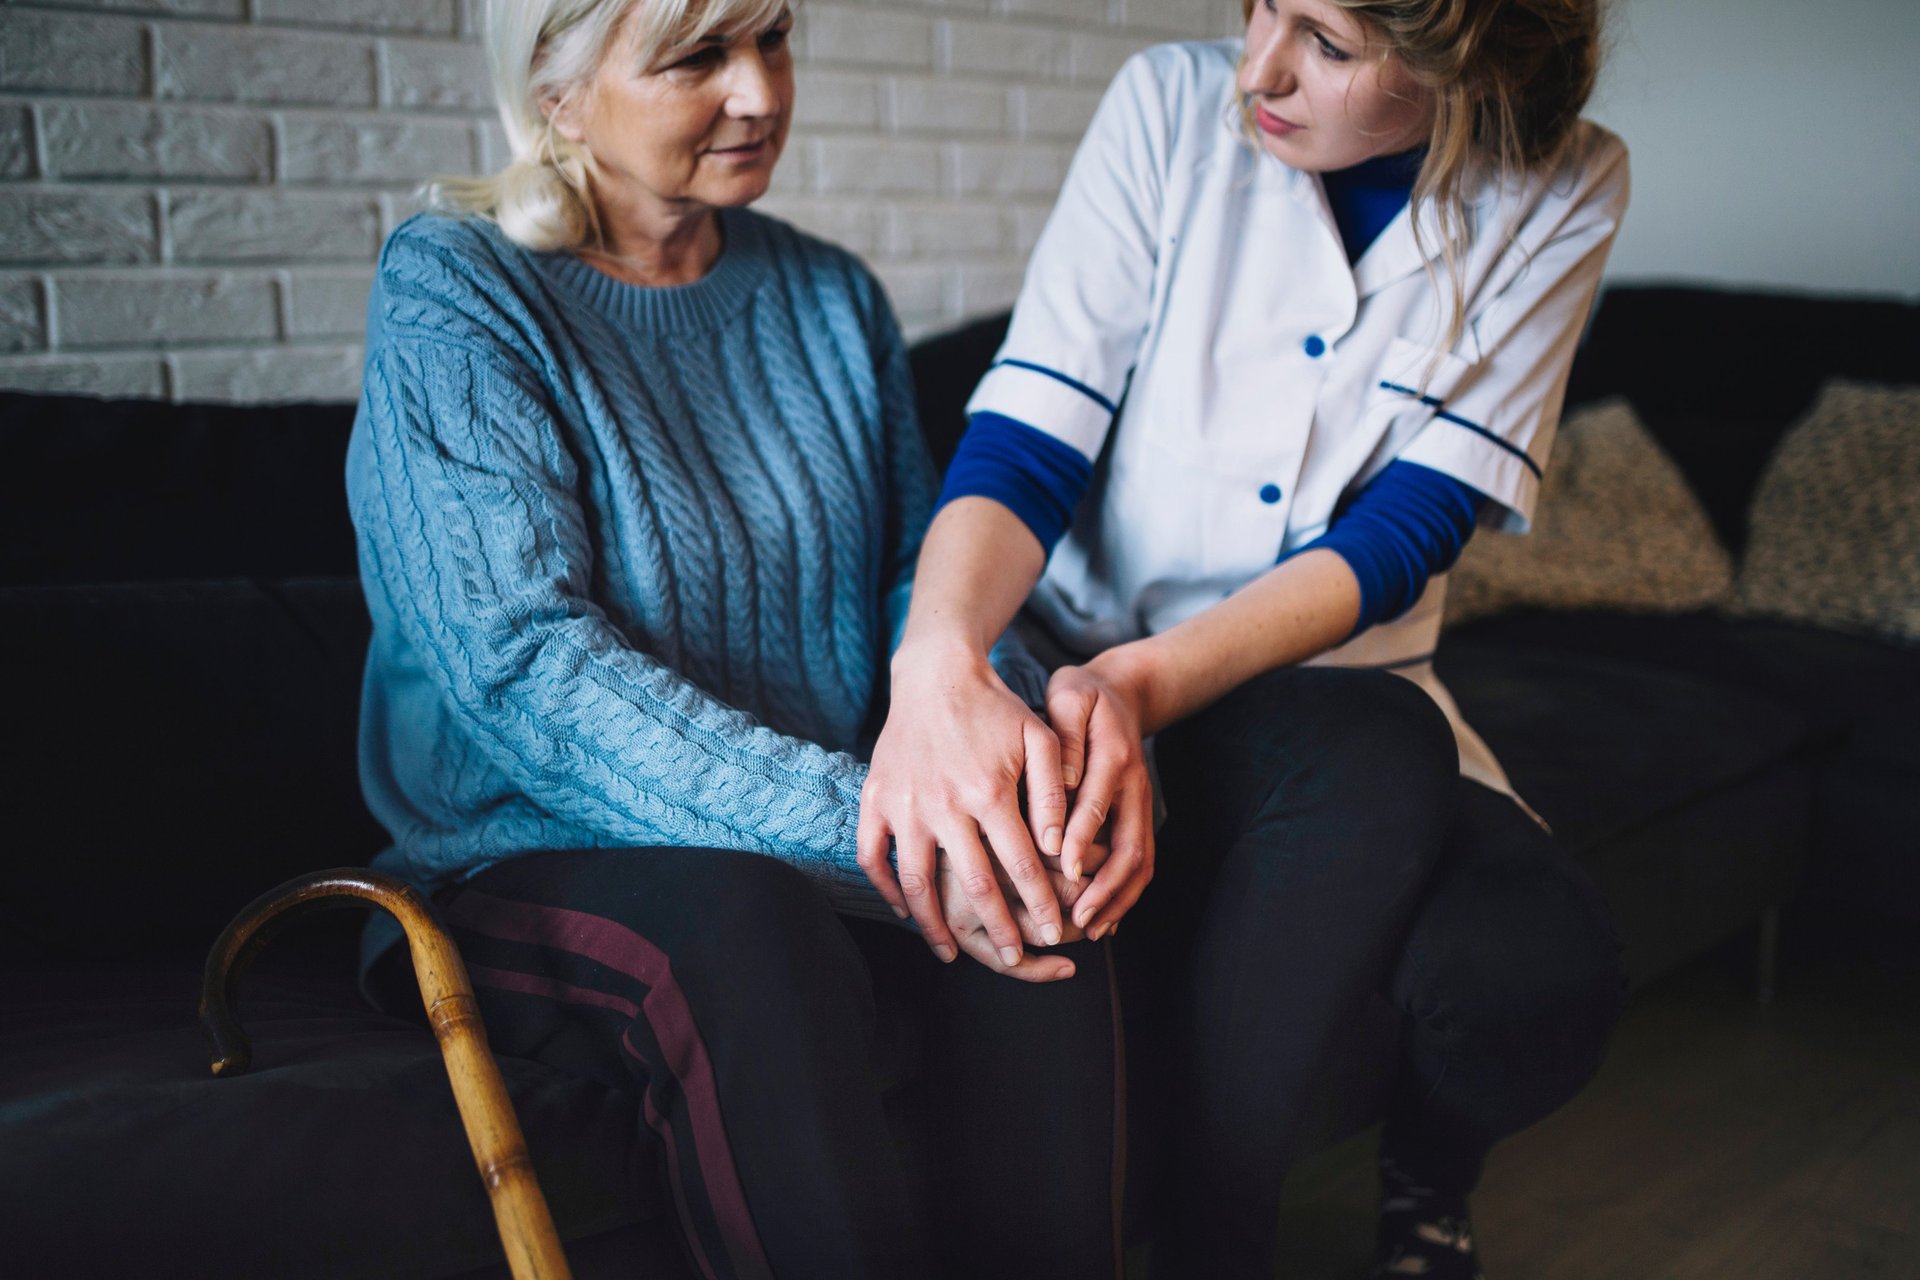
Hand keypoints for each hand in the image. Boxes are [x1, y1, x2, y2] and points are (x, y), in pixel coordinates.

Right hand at [858, 641, 1071, 968]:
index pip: (1022, 865)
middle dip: (998, 929)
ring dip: (935, 925)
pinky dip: (887, 891)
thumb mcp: (1040, 741)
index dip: (1039, 906)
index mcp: (989, 791)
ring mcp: (904, 805)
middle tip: (1014, 959)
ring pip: (917, 883)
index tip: (1052, 936)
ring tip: (952, 952)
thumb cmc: (997, 710)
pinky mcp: (875, 800)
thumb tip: (1060, 851)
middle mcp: (944, 804)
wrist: (935, 675)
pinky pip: (873, 858)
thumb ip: (1052, 795)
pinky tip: (907, 912)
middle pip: (974, 885)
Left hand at [1044, 655, 1155, 938]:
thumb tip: (1061, 784)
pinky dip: (1126, 894)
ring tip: (1090, 930)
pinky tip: (1105, 920)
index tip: (1060, 870)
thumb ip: (1064, 737)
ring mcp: (1143, 804)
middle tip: (1076, 918)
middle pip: (1130, 845)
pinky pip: (1141, 862)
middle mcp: (1136, 786)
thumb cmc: (1083, 696)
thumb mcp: (1069, 697)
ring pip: (1141, 862)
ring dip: (1118, 900)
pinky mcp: (1141, 817)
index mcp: (1115, 755)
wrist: (1122, 691)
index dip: (1081, 838)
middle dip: (1104, 887)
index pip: (1098, 803)